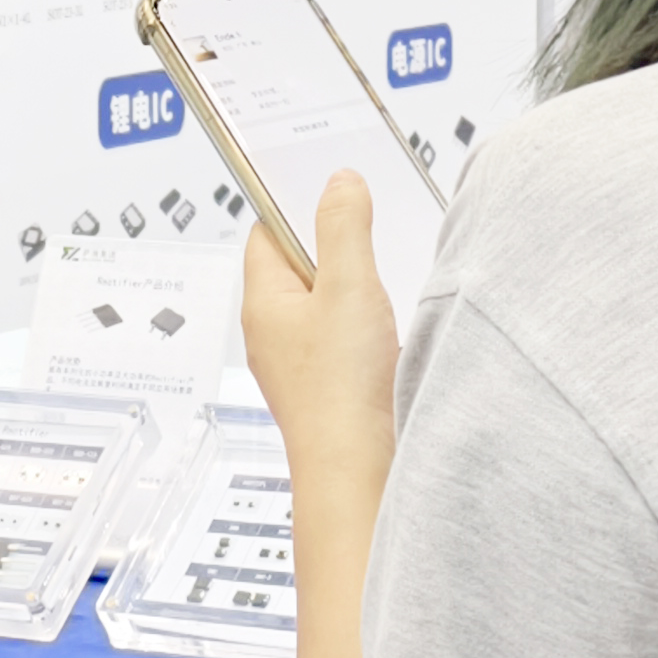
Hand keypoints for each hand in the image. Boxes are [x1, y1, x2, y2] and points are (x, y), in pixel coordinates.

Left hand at [242, 170, 400, 480]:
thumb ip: (344, 227)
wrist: (358, 475)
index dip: (296, 203)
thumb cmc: (339, 395)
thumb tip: (339, 183)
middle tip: (369, 226)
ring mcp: (303, 363)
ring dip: (357, 287)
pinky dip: (369, 323)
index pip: (268, 233)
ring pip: (327, 303)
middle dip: (336, 244)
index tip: (328, 181)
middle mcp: (276, 334)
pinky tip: (394, 325)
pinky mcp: (333, 386)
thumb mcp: (348, 288)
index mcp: (263, 304)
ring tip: (385, 277)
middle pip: (302, 265)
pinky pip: (347, 337)